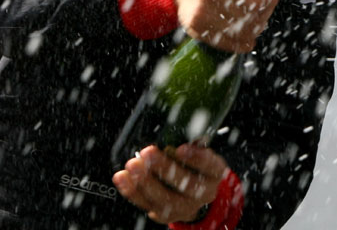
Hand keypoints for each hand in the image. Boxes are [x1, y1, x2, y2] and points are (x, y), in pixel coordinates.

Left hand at [112, 144, 228, 223]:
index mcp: (214, 173)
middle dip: (166, 169)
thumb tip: (172, 121)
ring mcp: (185, 207)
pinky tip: (123, 178)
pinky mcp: (166, 215)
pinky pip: (148, 205)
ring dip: (146, 182)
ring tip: (132, 165)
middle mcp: (203, 193)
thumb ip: (189, 140)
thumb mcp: (198, 150)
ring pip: (166, 200)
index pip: (211, 166)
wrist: (192, 194)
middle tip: (148, 152)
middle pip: (187, 185)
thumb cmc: (192, 164)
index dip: (197, 158)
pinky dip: (132, 192)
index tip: (181, 148)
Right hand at [174, 0, 278, 52]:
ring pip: (239, 32)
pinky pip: (223, 42)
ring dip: (253, 30)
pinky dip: (238, 43)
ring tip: (255, 22)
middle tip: (263, 9)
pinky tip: (246, 37)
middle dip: (263, 15)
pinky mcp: (195, 26)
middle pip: (250, 16)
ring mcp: (201, 11)